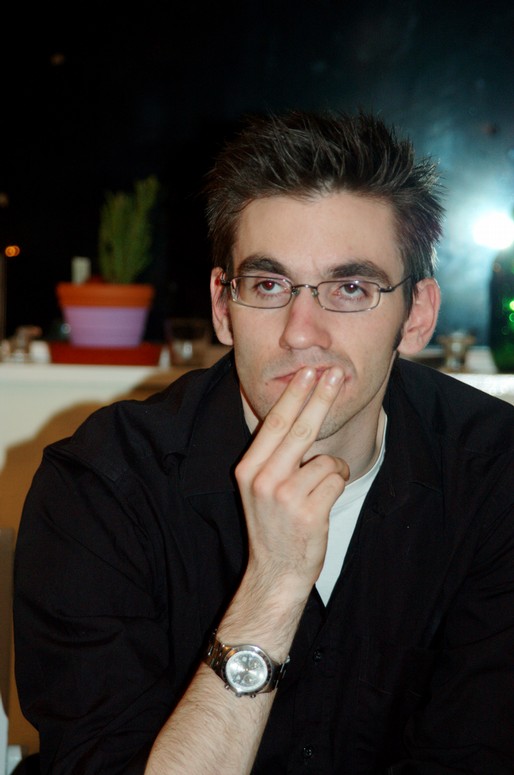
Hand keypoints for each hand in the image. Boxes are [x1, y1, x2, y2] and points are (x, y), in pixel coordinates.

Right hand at [235, 366, 349, 600]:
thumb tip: (299, 413)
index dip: (295, 394)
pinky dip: (337, 485)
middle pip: (299, 428)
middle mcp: (263, 479)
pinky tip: (324, 501)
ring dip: (332, 469)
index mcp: (248, 468)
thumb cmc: (273, 524)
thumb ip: (273, 455)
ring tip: (319, 489)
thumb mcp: (259, 486)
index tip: (308, 372)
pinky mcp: (309, 512)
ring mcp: (285, 497)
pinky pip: (336, 479)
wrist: (275, 572)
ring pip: (325, 459)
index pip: (275, 423)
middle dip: (321, 396)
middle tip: (336, 373)